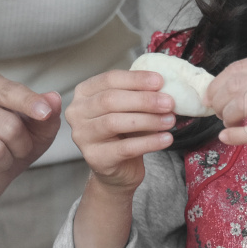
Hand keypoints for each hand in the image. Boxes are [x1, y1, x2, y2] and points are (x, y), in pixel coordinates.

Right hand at [0, 72, 61, 211]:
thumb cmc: (8, 145)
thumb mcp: (36, 131)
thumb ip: (47, 114)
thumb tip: (54, 98)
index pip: (9, 90)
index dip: (30, 103)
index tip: (45, 113)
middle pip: (8, 125)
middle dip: (22, 146)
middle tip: (16, 150)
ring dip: (4, 161)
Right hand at [65, 69, 175, 191]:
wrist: (118, 168)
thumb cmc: (123, 133)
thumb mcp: (128, 108)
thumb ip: (138, 95)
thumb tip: (163, 87)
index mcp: (84, 93)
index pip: (108, 79)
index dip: (135, 79)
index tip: (160, 81)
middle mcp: (77, 112)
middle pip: (110, 100)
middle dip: (143, 100)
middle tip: (168, 102)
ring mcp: (82, 136)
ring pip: (114, 122)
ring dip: (147, 120)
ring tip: (169, 120)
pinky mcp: (95, 157)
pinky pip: (124, 148)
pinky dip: (148, 142)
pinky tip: (165, 139)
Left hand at [206, 48, 246, 170]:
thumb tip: (220, 86)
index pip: (239, 67)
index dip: (217, 84)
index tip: (210, 97)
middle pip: (237, 85)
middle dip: (219, 101)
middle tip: (218, 113)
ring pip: (244, 105)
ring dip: (228, 117)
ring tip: (229, 123)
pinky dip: (237, 135)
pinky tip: (227, 137)